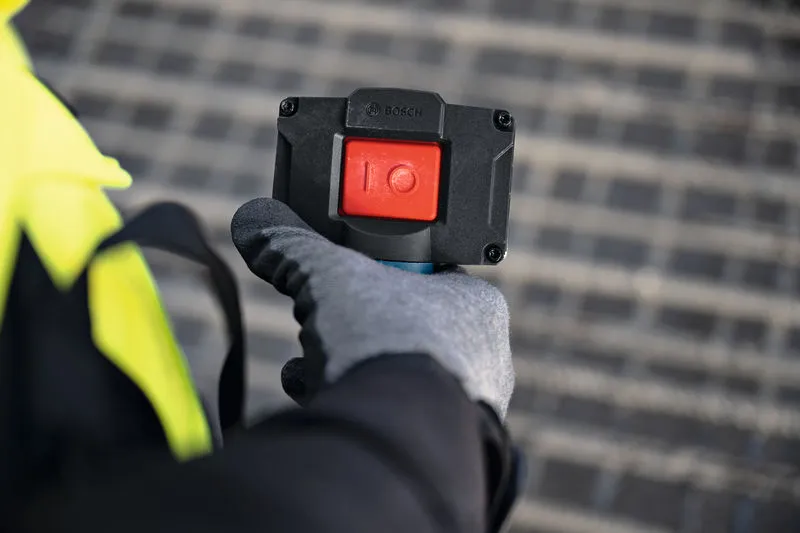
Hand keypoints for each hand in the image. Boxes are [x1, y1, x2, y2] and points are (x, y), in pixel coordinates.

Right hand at [231, 198, 513, 417]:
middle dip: (353, 325)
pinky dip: (356, 402)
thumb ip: (294, 248)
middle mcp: (484, 355)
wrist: (396, 437)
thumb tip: (258, 221)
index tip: (343, 273)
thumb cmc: (388, 346)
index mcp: (475, 302)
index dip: (377, 269)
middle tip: (325, 321)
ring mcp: (468, 406)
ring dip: (349, 365)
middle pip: (402, 325)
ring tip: (319, 365)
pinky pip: (394, 413)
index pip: (425, 271)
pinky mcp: (442, 444)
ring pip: (396, 371)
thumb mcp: (331, 277)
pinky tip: (327, 397)